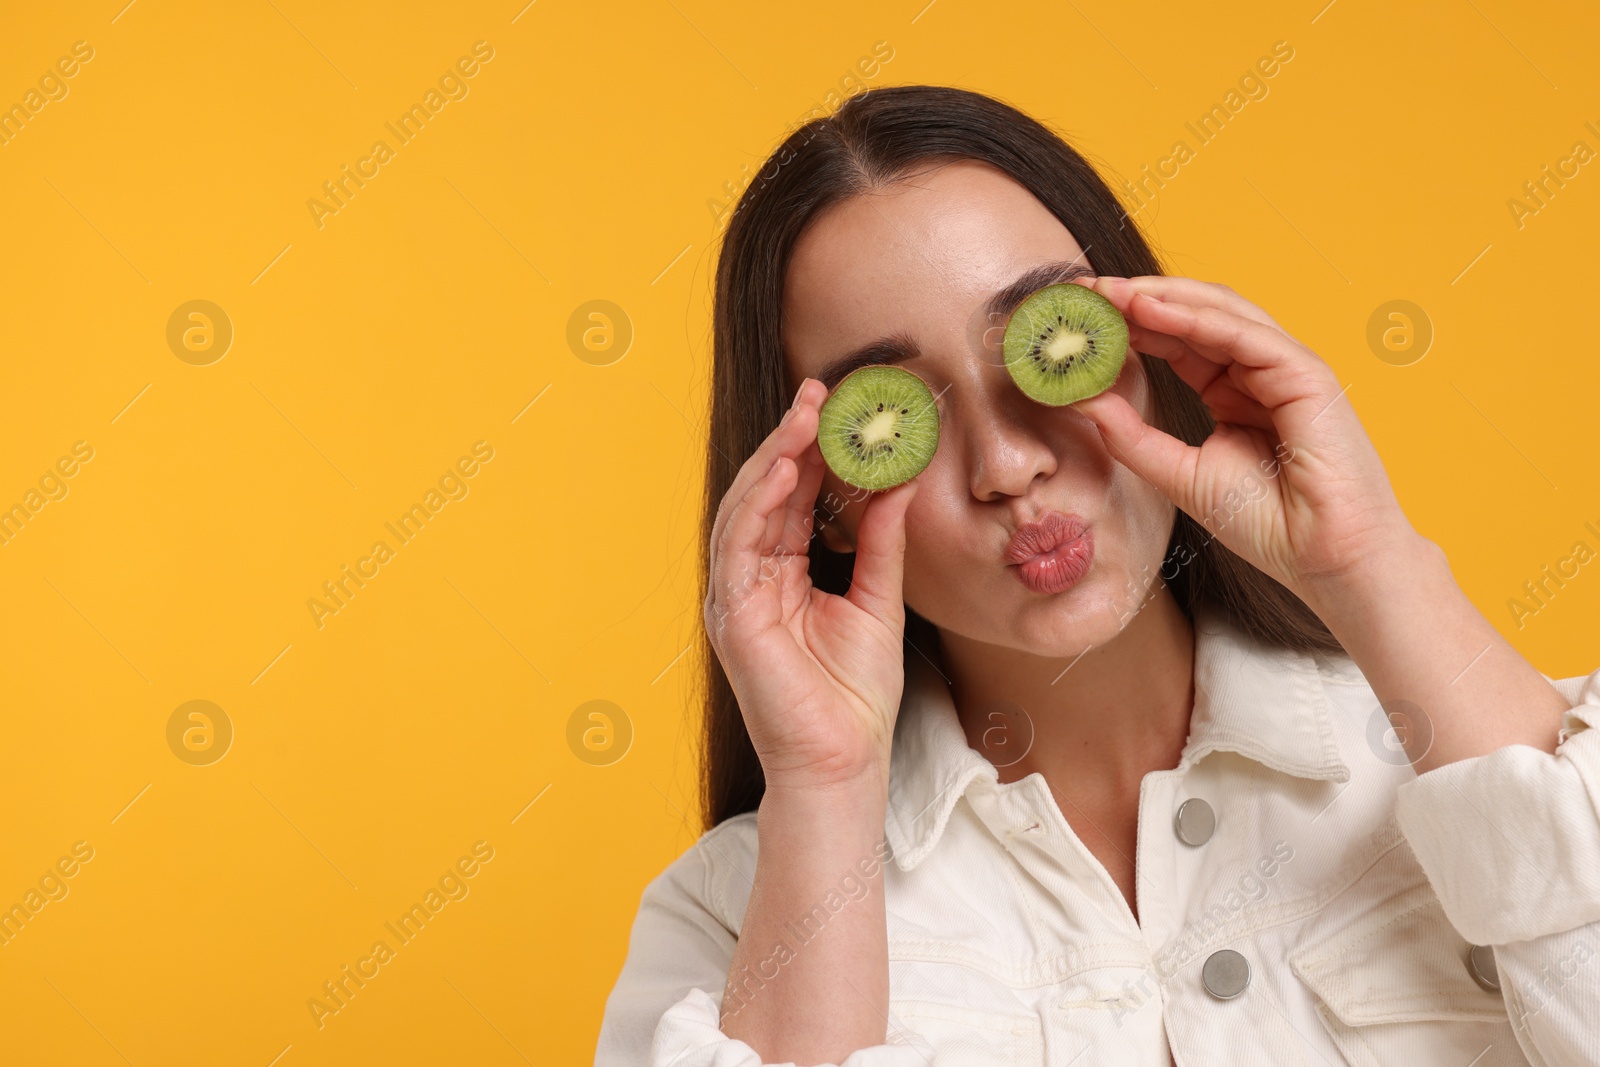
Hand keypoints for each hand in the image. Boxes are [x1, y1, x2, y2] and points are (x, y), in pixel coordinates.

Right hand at [703, 378, 918, 791]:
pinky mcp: (732, 614)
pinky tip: (782, 469)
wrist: (844, 761)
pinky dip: (757, 502)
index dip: (811, 452)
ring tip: (805, 414)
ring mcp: (737, 596)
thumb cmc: (856, 696)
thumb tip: (897, 483)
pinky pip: (737, 545)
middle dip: (789, 440)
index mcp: (783, 577)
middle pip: (764, 495)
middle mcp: (753, 580)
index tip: (839, 407)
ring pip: (744, 509)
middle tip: (818, 392)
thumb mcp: (877, 600)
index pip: (792, 500)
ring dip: (773, 458)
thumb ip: (880, 542)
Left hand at [1069, 275, 1419, 604]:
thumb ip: (1131, 437)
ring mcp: (1285, 369)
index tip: (1082, 316)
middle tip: (1087, 290)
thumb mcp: (1179, 474)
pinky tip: (1151, 311)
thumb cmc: (1267, 525)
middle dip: (1139, 299)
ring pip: (1220, 313)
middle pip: (1195, 317)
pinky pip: (1245, 335)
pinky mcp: (1306, 375)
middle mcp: (1258, 373)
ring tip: (1110, 292)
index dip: (1130, 325)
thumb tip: (1081, 400)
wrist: (1325, 559)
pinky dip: (1196, 319)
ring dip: (1162, 298)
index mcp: (1232, 393)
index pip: (1177, 342)